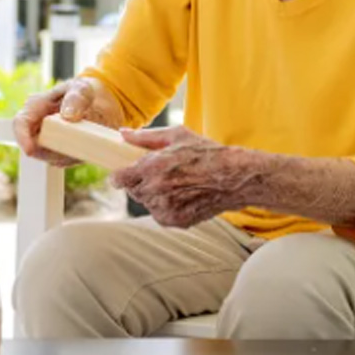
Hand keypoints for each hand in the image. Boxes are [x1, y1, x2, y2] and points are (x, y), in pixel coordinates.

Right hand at [12, 77, 123, 165]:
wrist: (94, 105)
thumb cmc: (82, 93)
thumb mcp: (82, 88)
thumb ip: (76, 97)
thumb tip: (68, 115)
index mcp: (35, 107)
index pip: (20, 123)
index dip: (22, 138)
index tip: (29, 149)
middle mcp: (36, 127)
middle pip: (35, 147)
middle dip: (54, 150)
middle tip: (78, 142)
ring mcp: (45, 142)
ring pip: (51, 158)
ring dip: (68, 153)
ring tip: (86, 137)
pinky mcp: (56, 154)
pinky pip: (64, 162)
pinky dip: (76, 156)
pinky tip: (86, 144)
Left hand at [111, 126, 255, 227]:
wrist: (235, 177)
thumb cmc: (207, 153)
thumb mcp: (176, 135)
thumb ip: (145, 137)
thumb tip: (123, 134)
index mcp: (152, 168)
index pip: (119, 179)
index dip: (121, 176)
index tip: (125, 173)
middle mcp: (156, 190)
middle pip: (133, 191)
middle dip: (140, 183)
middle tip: (160, 175)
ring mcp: (166, 208)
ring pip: (147, 204)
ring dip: (154, 195)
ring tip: (176, 184)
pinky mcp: (176, 221)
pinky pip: (161, 215)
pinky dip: (167, 207)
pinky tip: (183, 196)